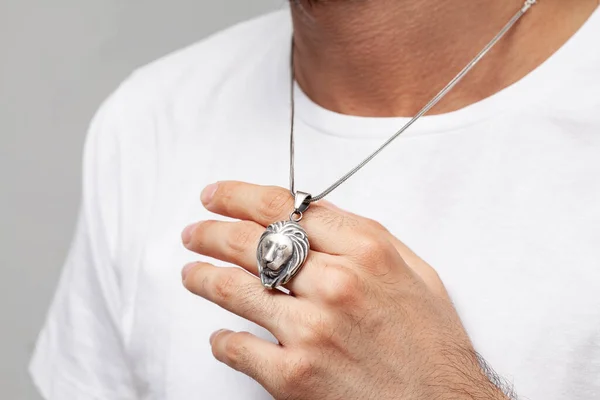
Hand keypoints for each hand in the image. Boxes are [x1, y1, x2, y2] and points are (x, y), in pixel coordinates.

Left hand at [181, 181, 509, 399]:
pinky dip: (221, 340)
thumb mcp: (416, 273)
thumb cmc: (431, 344)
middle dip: (212, 231)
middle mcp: (336, 283)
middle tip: (194, 232)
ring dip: (203, 277)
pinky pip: (236, 347)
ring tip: (191, 272)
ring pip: (234, 288)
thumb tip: (315, 215)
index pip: (285, 207)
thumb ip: (366, 238)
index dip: (240, 196)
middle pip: (251, 242)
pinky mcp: (293, 376)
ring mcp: (311, 330)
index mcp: (367, 251)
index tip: (217, 195)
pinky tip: (220, 334)